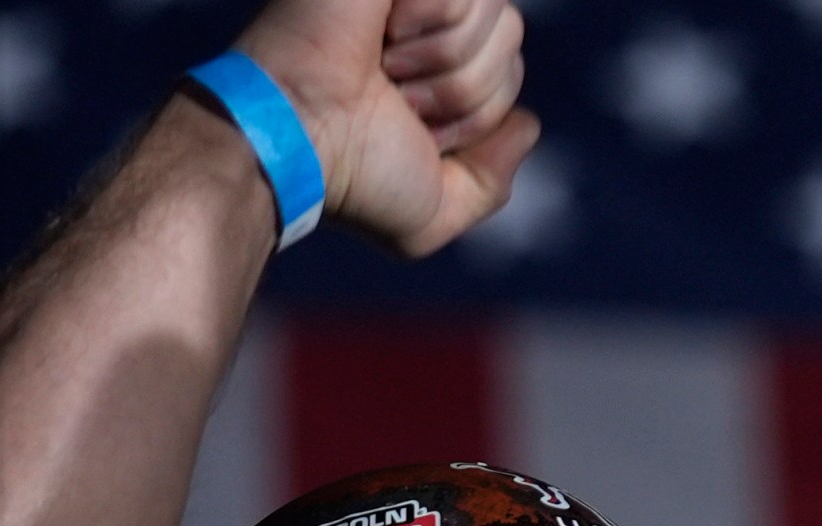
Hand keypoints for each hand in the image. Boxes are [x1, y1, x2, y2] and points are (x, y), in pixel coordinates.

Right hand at [230, 0, 535, 256]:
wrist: (294, 137)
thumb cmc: (353, 177)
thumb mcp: (434, 211)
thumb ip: (492, 182)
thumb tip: (527, 125)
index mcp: (435, 68)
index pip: (512, 69)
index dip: (480, 111)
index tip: (419, 129)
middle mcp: (424, 22)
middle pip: (512, 34)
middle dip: (467, 89)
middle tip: (400, 99)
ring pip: (497, 15)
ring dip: (446, 63)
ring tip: (384, 70)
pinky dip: (426, 23)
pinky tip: (378, 36)